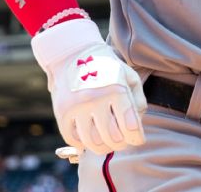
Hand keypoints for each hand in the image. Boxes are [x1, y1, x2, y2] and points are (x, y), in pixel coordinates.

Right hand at [31, 18, 146, 154]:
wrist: (73, 54)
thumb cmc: (106, 67)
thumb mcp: (128, 76)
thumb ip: (138, 100)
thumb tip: (136, 126)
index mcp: (115, 90)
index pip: (130, 125)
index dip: (137, 138)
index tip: (138, 139)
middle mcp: (95, 99)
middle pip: (113, 138)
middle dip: (122, 143)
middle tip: (123, 140)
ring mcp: (76, 107)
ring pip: (93, 142)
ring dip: (104, 147)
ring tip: (108, 141)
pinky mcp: (62, 113)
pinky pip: (74, 139)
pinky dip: (84, 144)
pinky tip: (90, 137)